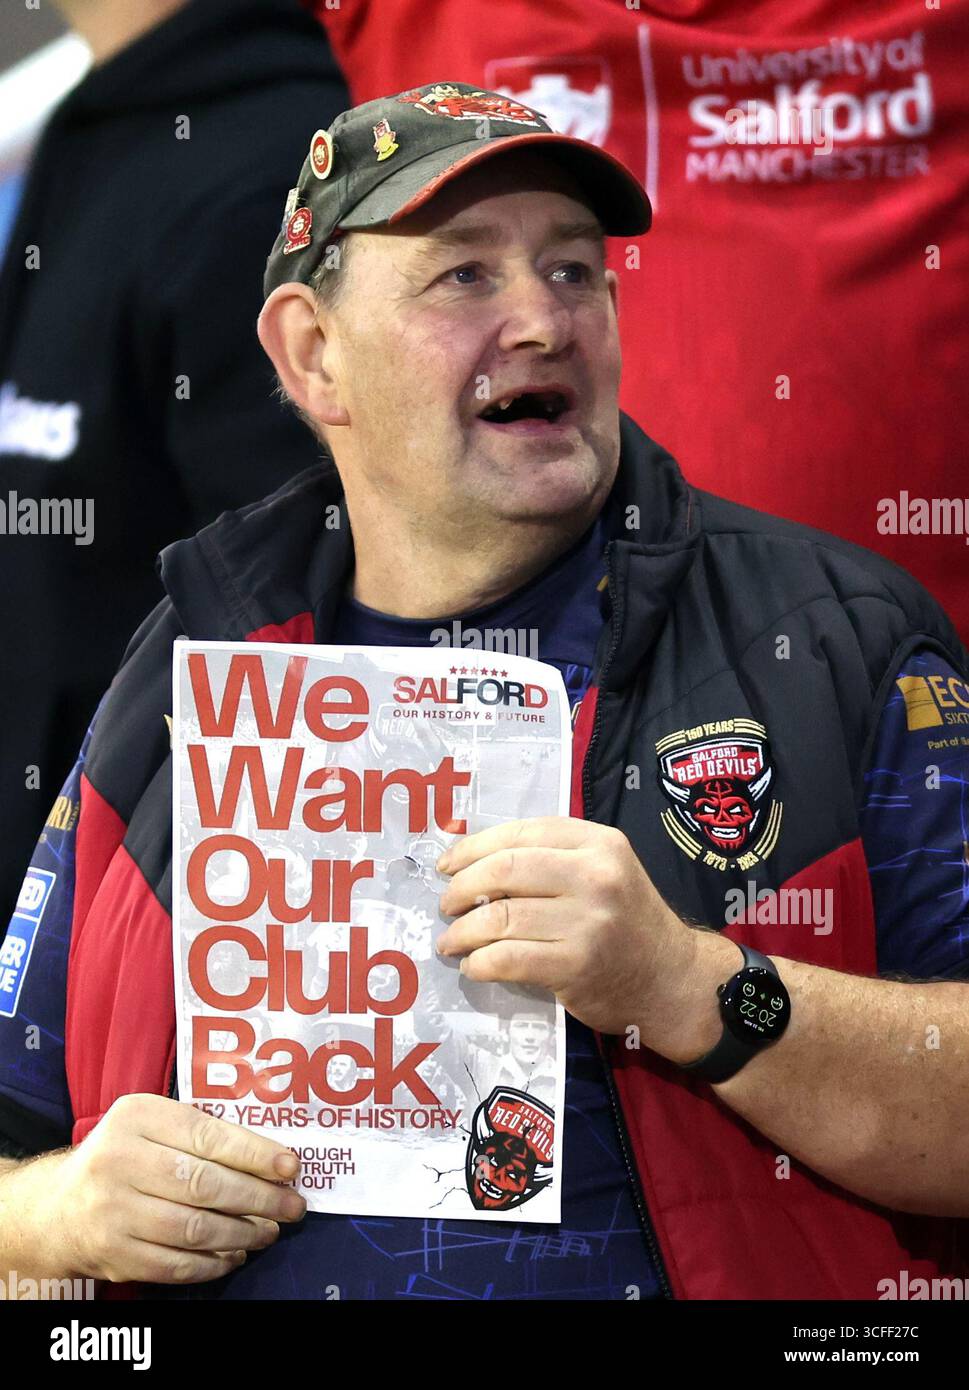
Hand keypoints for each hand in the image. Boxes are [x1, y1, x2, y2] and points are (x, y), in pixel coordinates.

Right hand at [37, 1094, 305, 1284]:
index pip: (207, 1136)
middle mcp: (119, 1161)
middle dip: (258, 1198)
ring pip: (194, 1228)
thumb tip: (273, 1161)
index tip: (292, 1167)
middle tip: (292, 1206)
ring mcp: (113, 1211)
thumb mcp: (154, 1125)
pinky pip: (176, 1264)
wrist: (59, 1206)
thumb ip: (204, 1134)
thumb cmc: (125, 1156)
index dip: (255, 1154)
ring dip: (242, 1233)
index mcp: (136, 1117)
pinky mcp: (113, 1254)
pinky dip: (214, 1263)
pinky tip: (236, 1253)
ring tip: (269, 1231)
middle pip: (204, 1185)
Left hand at [436, 817, 715, 1051]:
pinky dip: (479, 962)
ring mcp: (587, 921)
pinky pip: (508, 958)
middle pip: (504, 870)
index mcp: (598, 843)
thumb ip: (551, 857)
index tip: (447, 865)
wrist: (670, 978)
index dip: (473, 847)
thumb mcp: (603, 870)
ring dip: (462, 931)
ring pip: (500, 917)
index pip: (520, 832)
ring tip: (451, 940)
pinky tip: (473, 965)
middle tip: (446, 904)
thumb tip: (471, 859)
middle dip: (462, 887)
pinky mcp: (576, 965)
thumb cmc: (627, 921)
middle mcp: (595, 875)